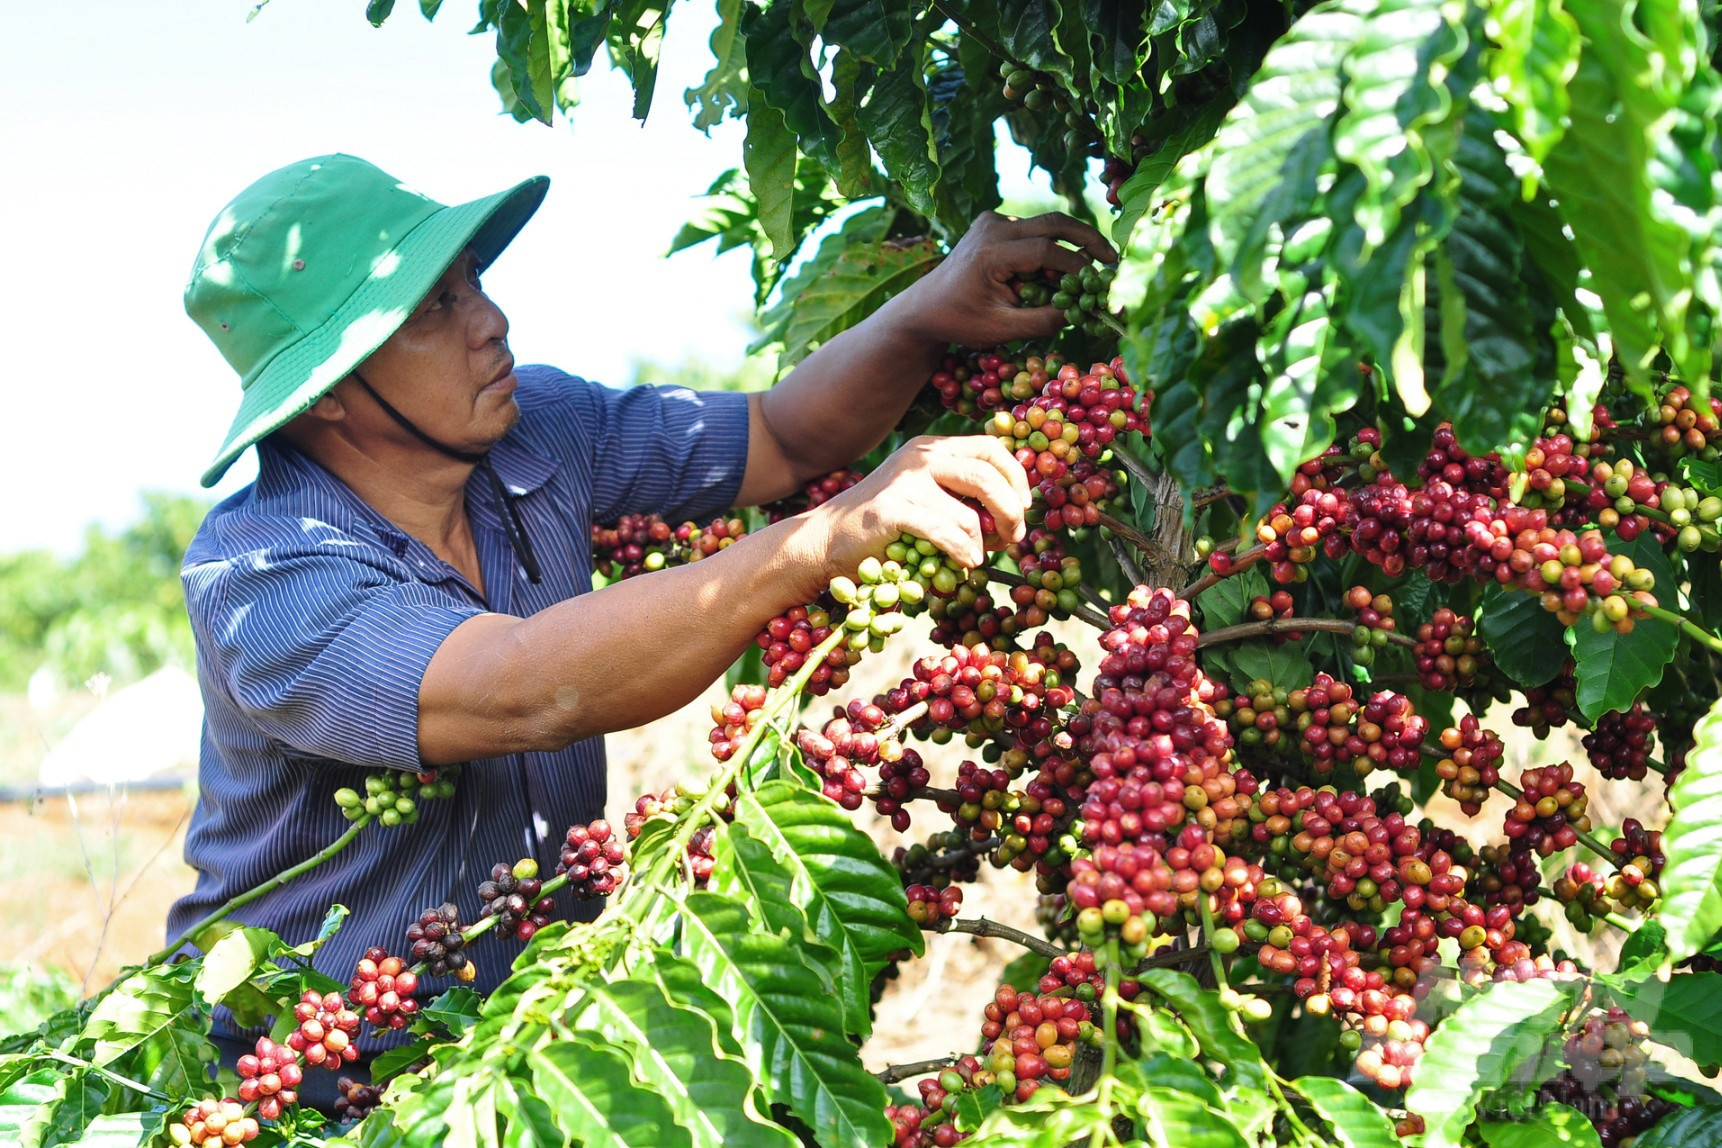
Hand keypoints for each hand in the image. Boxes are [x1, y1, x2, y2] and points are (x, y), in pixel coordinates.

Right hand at [811, 435, 1031, 582]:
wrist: (825, 542)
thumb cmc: (882, 528)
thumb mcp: (923, 496)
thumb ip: (959, 493)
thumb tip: (1013, 512)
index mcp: (931, 449)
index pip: (991, 449)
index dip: (1016, 478)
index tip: (1023, 508)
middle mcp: (920, 457)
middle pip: (988, 477)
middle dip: (1011, 512)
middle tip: (1013, 539)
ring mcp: (904, 482)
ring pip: (969, 514)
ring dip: (983, 543)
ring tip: (979, 558)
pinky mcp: (892, 511)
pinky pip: (945, 534)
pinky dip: (962, 552)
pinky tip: (965, 563)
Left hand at [886, 211, 1116, 347]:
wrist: (925, 306)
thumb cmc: (960, 322)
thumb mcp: (1001, 329)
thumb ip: (1042, 321)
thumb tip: (1083, 312)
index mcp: (990, 252)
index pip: (1047, 251)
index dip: (1078, 266)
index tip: (1101, 282)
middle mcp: (992, 227)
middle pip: (1054, 223)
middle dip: (1088, 239)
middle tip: (1114, 258)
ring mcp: (992, 220)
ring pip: (1046, 224)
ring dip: (1071, 244)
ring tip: (1094, 268)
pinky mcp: (994, 222)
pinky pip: (1032, 229)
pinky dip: (1051, 246)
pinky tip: (1059, 271)